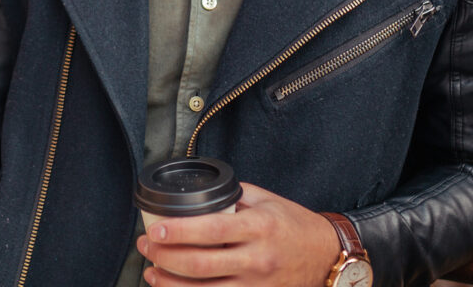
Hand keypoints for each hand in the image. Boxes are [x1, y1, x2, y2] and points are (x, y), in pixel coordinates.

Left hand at [136, 182, 341, 285]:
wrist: (327, 255)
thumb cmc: (293, 223)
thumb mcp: (265, 200)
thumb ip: (232, 198)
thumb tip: (198, 194)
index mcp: (257, 227)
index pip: (211, 230)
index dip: (179, 231)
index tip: (154, 227)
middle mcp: (257, 259)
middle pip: (202, 264)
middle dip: (166, 257)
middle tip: (145, 246)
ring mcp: (258, 286)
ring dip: (172, 284)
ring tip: (151, 272)